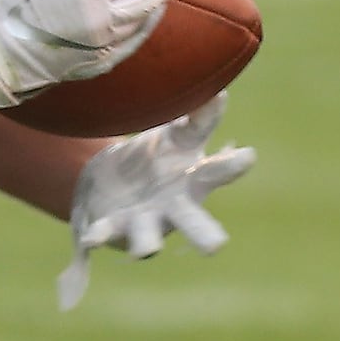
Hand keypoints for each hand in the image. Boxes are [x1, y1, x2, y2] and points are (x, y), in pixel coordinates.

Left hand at [57, 92, 255, 309]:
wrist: (115, 188)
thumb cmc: (159, 159)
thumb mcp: (178, 137)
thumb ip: (199, 119)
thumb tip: (219, 91)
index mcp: (192, 181)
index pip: (214, 172)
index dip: (230, 165)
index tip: (247, 155)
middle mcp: (174, 209)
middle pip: (194, 222)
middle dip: (205, 235)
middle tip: (216, 245)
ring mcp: (144, 222)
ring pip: (149, 240)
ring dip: (147, 244)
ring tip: (146, 249)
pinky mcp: (112, 227)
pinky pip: (104, 234)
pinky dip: (98, 236)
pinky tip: (92, 238)